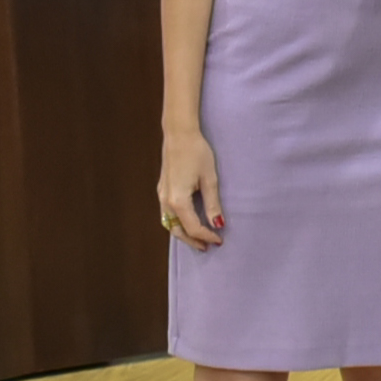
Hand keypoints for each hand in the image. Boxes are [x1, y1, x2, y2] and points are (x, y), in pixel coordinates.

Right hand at [158, 127, 224, 250]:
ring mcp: (161, 195)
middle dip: (192, 240)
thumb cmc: (196, 152)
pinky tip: (187, 221)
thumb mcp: (209, 179)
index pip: (193, 227)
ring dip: (183, 233)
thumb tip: (218, 224)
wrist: (179, 134)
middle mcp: (166, 200)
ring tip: (198, 238)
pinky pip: (166, 213)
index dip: (207, 236)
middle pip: (177, 230)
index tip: (219, 240)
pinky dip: (177, 222)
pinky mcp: (162, 189)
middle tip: (207, 246)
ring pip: (169, 223)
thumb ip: (212, 204)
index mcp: (178, 200)